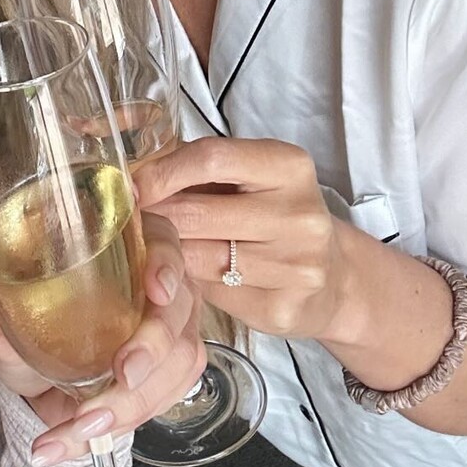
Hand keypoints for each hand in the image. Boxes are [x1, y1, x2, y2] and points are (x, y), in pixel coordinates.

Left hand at [0, 212, 205, 464]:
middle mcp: (160, 292)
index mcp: (131, 250)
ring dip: (129, 404)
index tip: (156, 289)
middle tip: (121, 375)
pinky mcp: (165, 380)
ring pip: (174, 370)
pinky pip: (155, 407)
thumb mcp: (10, 318)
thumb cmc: (36, 323)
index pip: (164, 248)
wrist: (37, 369)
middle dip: (152, 350)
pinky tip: (64, 444)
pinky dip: (109, 431)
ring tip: (80, 426)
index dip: (166, 267)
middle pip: (176, 318)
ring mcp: (170, 338)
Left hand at [135, 136, 343, 339]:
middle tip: (134, 221)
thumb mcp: (250, 178)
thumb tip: (132, 172)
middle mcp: (299, 214)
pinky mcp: (282, 307)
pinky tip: (191, 278)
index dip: (161, 172)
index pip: (210, 158)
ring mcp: (296, 265)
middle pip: (196, 212)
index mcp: (289, 166)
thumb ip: (198, 169)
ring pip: (197, 257)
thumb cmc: (275, 217)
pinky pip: (211, 292)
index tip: (132, 186)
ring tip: (163, 248)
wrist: (334, 279)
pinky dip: (191, 284)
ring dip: (168, 253)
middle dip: (155, 217)